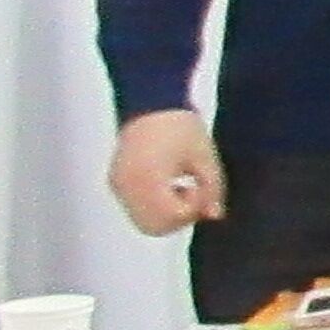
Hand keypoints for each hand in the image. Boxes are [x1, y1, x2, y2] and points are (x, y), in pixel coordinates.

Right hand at [109, 109, 223, 235]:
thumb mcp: (205, 157)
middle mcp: (128, 186)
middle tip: (193, 192)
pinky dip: (153, 207)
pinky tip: (166, 183)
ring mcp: (118, 185)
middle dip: (179, 218)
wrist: (151, 103)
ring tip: (179, 186)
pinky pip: (134, 208)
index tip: (201, 187)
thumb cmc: (180, 126)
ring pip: (143, 222)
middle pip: (154, 226)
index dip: (193, 208)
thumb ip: (213, 189)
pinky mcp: (115, 182)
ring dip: (166, 214)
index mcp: (149, 177)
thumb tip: (215, 216)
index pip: (171, 215)